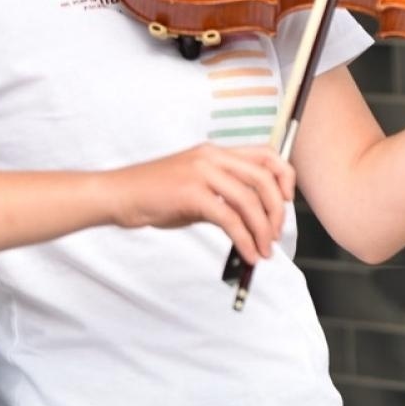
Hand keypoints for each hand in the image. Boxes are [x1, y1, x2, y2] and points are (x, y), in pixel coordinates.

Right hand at [105, 145, 294, 263]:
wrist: (117, 194)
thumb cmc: (153, 193)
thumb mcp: (194, 185)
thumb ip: (222, 194)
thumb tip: (251, 218)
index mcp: (216, 152)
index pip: (266, 155)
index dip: (284, 177)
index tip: (287, 201)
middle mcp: (212, 157)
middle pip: (263, 179)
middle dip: (277, 210)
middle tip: (275, 235)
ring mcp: (202, 173)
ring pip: (249, 200)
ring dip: (262, 229)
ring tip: (263, 250)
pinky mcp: (191, 194)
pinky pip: (230, 219)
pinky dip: (244, 239)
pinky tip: (248, 253)